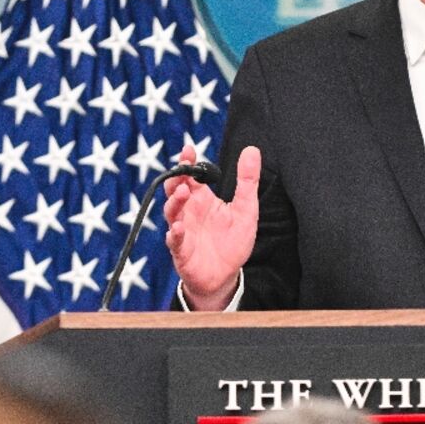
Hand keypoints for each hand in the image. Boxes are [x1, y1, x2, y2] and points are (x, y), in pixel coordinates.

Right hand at [163, 144, 260, 309]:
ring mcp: (183, 231)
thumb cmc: (233, 240)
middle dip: (175, 178)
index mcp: (202, 199)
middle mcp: (189, 212)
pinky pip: (174, 241)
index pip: (191, 175)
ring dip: (174, 202)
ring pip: (172, 212)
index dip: (187, 162)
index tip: (189, 150)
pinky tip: (179, 228)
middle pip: (175, 190)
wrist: (226, 275)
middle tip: (182, 168)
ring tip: (183, 192)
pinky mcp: (182, 251)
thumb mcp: (246, 208)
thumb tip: (252, 149)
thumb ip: (247, 180)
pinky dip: (175, 234)